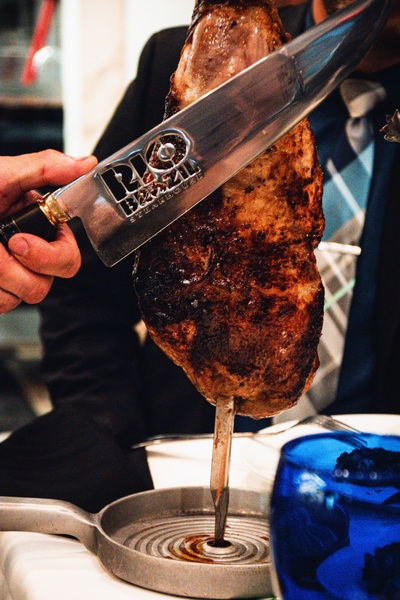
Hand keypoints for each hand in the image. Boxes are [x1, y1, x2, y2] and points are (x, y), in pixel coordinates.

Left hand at [0, 150, 97, 313]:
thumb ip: (44, 169)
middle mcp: (30, 251)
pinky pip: (4, 304)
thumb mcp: (0, 175)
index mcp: (37, 223)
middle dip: (24, 268)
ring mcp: (14, 275)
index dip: (50, 254)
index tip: (17, 241)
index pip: (68, 252)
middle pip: (52, 279)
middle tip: (1, 249)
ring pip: (27, 294)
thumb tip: (84, 164)